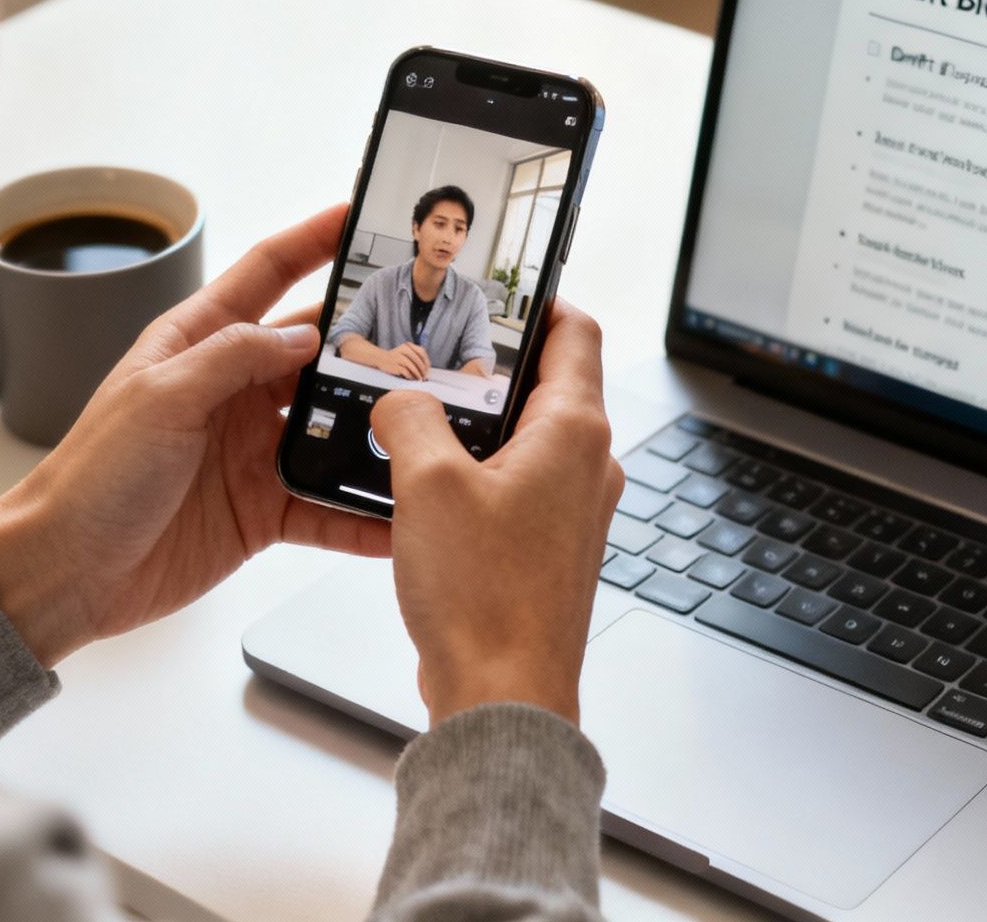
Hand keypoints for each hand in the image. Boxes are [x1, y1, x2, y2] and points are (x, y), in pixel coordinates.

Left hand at [0, 206, 390, 665]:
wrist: (66, 571)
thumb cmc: (91, 478)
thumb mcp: (161, 396)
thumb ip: (233, 356)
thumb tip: (303, 334)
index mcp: (196, 344)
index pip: (265, 274)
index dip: (312, 240)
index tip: (360, 213)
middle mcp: (230, 391)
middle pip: (315, 353)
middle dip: (368, 344)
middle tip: (427, 337)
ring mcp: (250, 450)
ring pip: (332, 429)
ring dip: (375, 430)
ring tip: (427, 427)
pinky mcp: (263, 509)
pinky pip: (325, 505)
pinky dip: (361, 513)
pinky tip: (397, 516)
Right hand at [371, 300, 623, 724]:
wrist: (503, 699)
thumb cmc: (486, 601)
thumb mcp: (426, 484)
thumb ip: (408, 418)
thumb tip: (399, 400)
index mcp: (574, 433)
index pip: (575, 331)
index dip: (537, 300)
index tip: (499, 288)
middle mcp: (587, 468)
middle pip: (546, 386)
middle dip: (488, 368)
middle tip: (434, 353)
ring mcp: (570, 512)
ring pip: (525, 441)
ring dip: (474, 427)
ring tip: (416, 421)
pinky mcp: (546, 551)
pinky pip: (512, 491)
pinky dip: (473, 477)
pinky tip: (421, 490)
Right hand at [382, 341, 430, 380]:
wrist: (380, 358)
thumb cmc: (395, 357)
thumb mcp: (404, 351)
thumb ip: (415, 354)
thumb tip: (426, 366)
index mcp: (407, 345)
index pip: (421, 351)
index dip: (426, 360)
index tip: (427, 367)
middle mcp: (404, 350)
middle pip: (418, 360)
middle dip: (423, 369)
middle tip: (424, 375)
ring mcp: (400, 358)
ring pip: (413, 367)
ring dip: (418, 374)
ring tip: (419, 378)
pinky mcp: (396, 366)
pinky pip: (407, 372)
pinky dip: (411, 376)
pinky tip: (412, 378)